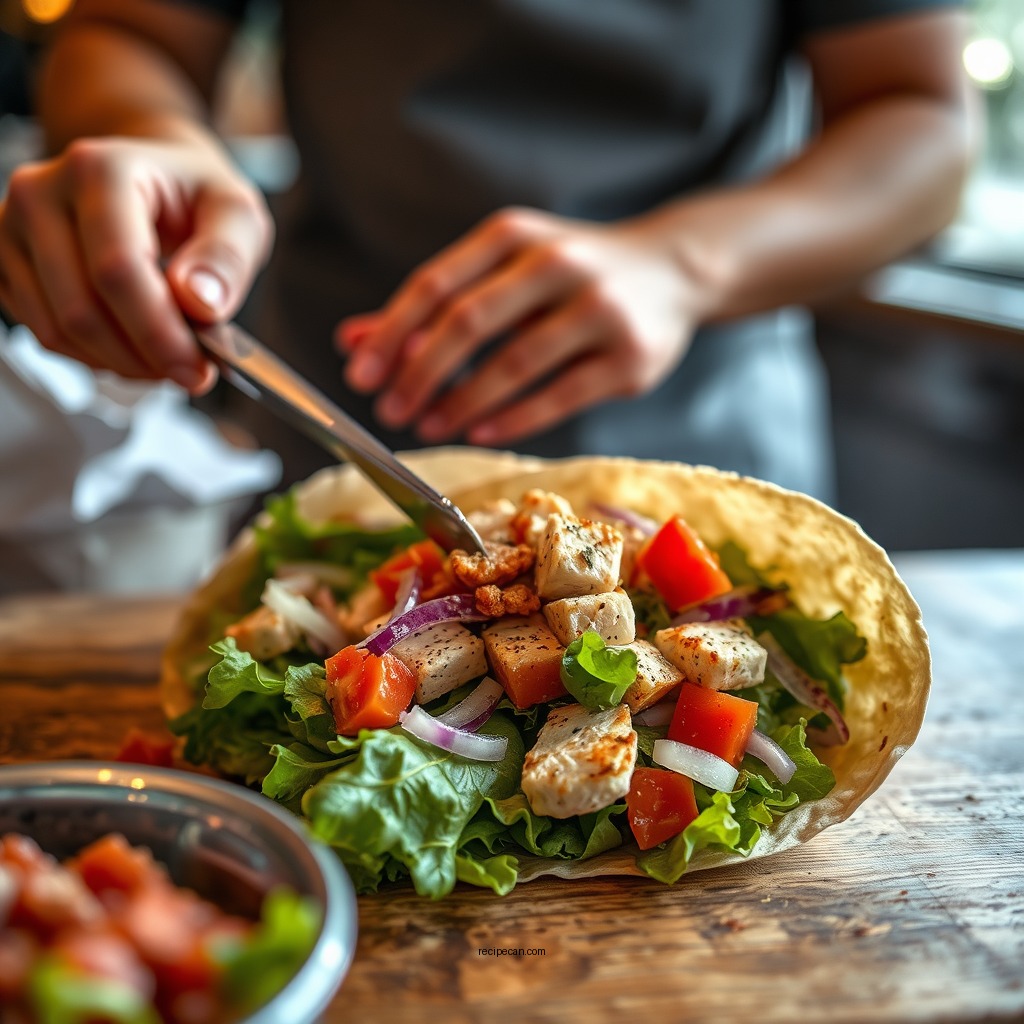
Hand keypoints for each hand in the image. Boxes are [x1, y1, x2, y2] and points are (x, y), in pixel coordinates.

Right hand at [0, 135, 273, 391]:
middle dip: (144, 357)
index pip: (118, 270)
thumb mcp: (237, 213)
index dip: (159, 332)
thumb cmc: (195, 195)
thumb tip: (199, 302)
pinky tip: (133, 345)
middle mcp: (42, 193)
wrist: (156, 179)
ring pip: (57, 331)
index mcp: (100, 170)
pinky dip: (95, 356)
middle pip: (82, 309)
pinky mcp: (6, 263)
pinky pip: (44, 334)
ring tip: (167, 357)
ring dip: (121, 363)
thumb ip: (226, 256)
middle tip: (191, 372)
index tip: (198, 370)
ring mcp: (14, 229)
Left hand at [337, 207, 700, 445]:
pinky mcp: (629, 358)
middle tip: (389, 411)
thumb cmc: (571, 273)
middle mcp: (556, 263)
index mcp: (513, 236)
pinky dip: (512, 418)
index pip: (436, 284)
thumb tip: (353, 343)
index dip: (390, 334)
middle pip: (470, 322)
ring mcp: (599, 310)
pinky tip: (478, 432)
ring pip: (515, 364)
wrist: (674, 270)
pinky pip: (559, 395)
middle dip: (420, 373)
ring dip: (462, 402)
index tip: (359, 376)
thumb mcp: (503, 271)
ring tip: (428, 426)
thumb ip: (432, 305)